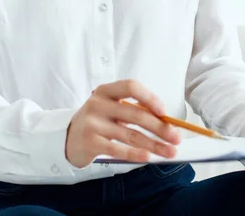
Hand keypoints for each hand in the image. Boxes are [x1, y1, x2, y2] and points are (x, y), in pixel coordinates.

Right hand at [65, 80, 180, 167]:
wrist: (68, 138)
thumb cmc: (98, 121)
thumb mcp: (111, 108)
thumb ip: (134, 109)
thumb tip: (166, 121)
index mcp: (106, 91)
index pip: (131, 87)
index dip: (150, 97)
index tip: (165, 112)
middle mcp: (98, 104)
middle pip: (135, 114)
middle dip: (160, 127)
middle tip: (176, 137)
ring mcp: (92, 123)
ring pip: (130, 134)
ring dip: (154, 144)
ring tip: (169, 151)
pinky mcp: (90, 142)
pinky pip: (117, 148)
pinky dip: (135, 153)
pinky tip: (147, 157)